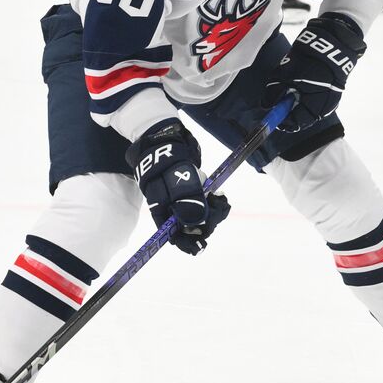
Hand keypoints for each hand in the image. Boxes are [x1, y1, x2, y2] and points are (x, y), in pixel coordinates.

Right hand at [125, 119, 229, 254]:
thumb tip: (196, 223)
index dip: (188, 242)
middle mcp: (170, 208)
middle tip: (221, 207)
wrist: (166, 137)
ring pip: (199, 215)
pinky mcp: (190, 190)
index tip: (202, 245)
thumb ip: (186, 199)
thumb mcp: (176, 178)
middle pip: (189, 226)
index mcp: (160, 210)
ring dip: (213, 212)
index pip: (173, 235)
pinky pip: (203, 203)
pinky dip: (213, 202)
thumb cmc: (167, 158)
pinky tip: (220, 197)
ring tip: (221, 200)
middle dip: (207, 222)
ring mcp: (180, 199)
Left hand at [261, 13, 366, 132]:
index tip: (272, 114)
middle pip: (303, 117)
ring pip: (311, 109)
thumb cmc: (306, 61)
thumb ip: (273, 93)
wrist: (330, 44)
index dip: (281, 121)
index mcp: (313, 106)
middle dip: (291, 110)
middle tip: (282, 98)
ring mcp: (331, 99)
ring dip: (299, 102)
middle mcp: (325, 107)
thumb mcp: (283, 75)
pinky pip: (319, 100)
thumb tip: (266, 105)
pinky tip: (304, 83)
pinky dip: (308, 96)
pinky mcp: (334, 92)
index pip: (294, 123)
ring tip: (293, 86)